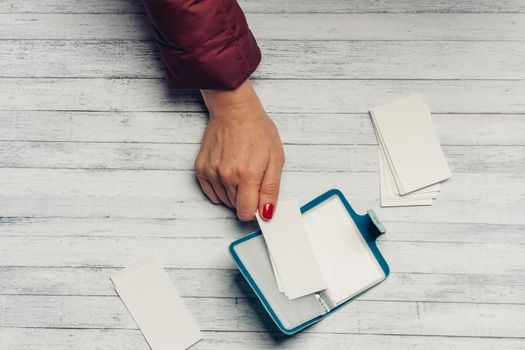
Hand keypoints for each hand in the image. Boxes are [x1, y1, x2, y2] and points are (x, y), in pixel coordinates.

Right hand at [196, 80, 284, 220]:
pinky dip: (221, 188)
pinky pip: (211, 193)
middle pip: (236, 207)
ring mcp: (211, 172)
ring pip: (225, 200)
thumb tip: (267, 214)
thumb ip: (271, 189)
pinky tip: (228, 171)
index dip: (255, 209)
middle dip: (246, 197)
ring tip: (240, 169)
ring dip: (234, 192)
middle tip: (252, 174)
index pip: (246, 213)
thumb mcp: (276, 158)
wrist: (234, 110)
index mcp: (247, 175)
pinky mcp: (201, 169)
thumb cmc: (257, 130)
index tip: (259, 199)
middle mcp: (226, 176)